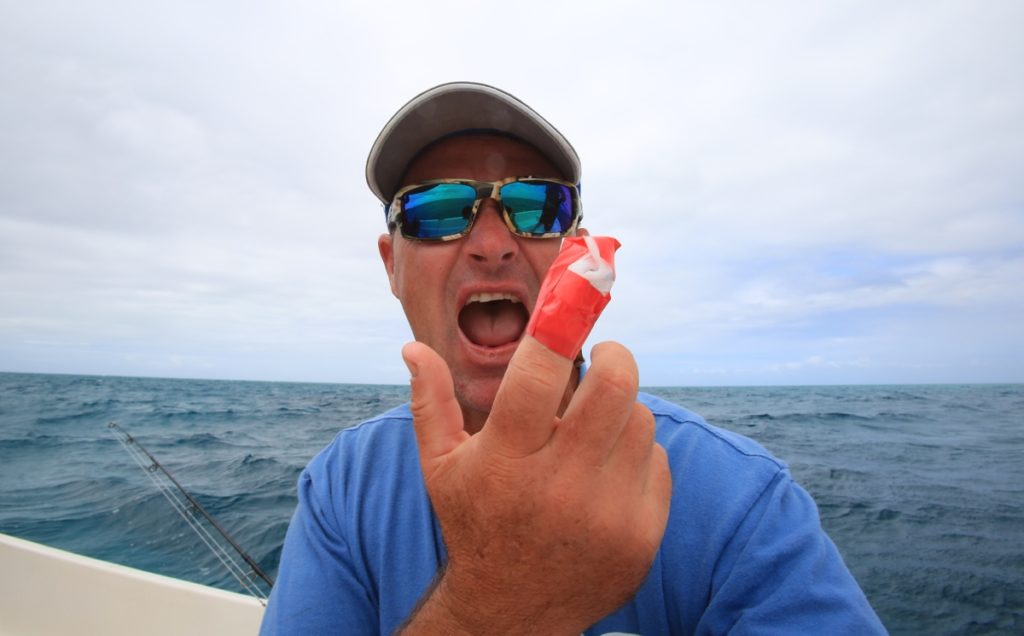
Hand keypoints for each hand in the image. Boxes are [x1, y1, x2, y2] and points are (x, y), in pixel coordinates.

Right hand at [400, 336, 671, 633]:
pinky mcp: (641, 534)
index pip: (539, 374)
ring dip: (620, 412)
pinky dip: (635, 457)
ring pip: (640, 421)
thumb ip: (431, 403)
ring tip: (591, 432)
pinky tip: (605, 474)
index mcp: (505, 461)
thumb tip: (412, 348)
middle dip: (615, 357)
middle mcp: (558, 486)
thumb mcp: (441, 468)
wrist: (512, 613)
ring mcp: (606, 513)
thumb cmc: (474, 526)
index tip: (576, 295)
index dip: (561, 325)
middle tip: (605, 357)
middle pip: (615, 387)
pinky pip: (657, 461)